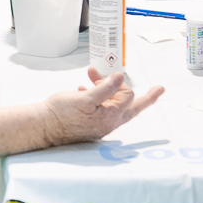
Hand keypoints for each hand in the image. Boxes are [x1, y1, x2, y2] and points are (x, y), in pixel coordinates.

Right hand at [42, 68, 163, 144]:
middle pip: (133, 108)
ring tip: (92, 76)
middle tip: (159, 89)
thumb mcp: (84, 97)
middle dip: (141, 95)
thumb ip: (104, 88)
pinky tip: (85, 89)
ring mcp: (100, 125)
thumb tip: (120, 78)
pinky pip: (102, 108)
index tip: (111, 76)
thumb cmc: (61, 113)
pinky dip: (98, 97)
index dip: (119, 84)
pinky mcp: (91, 125)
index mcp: (110, 116)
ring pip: (114, 105)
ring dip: (108, 90)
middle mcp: (108, 123)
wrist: (43, 126)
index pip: (128, 96)